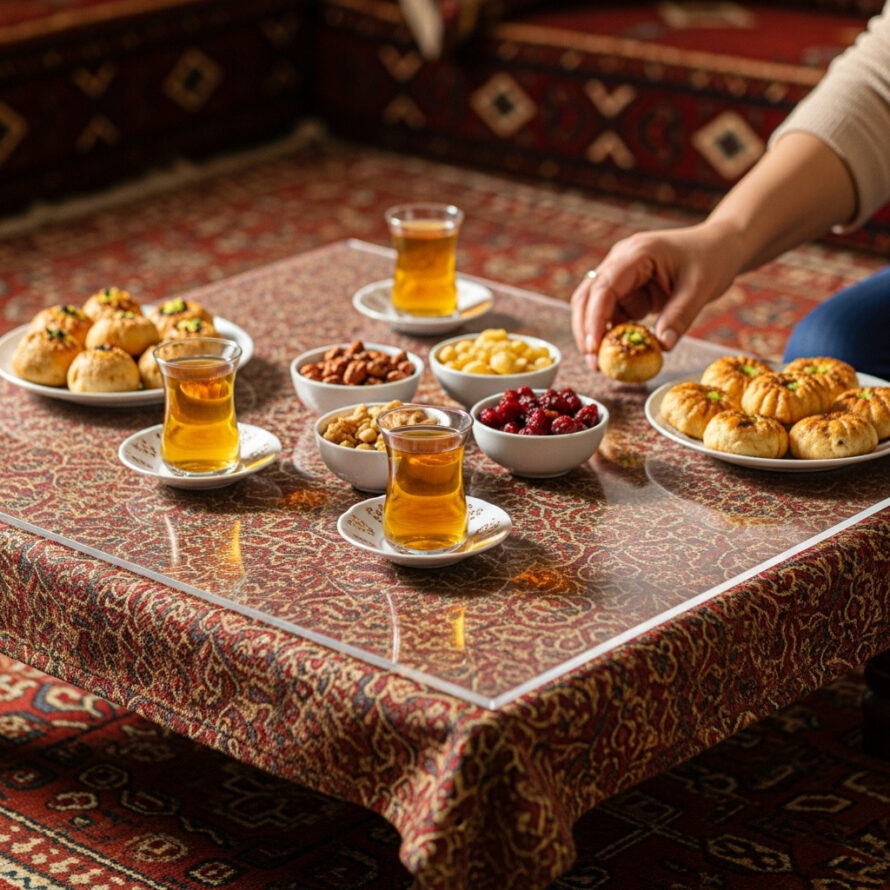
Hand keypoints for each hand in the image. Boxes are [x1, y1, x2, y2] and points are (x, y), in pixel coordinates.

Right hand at [570, 222, 740, 370]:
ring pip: (593, 307)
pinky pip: (610, 314)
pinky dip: (612, 333)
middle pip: (586, 297)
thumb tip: (662, 347)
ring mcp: (620, 275)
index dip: (594, 319)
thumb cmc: (711, 259)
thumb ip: (679, 316)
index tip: (593, 348)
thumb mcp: (700, 288)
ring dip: (596, 335)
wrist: (719, 246)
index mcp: (636, 254)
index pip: (604, 287)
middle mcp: (620, 261)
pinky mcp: (625, 290)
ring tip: (605, 363)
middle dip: (585, 331)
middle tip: (593, 363)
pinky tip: (621, 350)